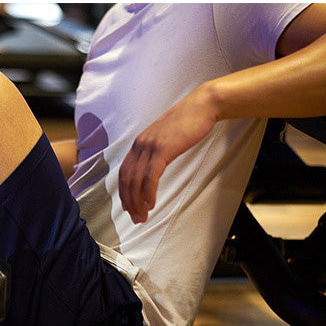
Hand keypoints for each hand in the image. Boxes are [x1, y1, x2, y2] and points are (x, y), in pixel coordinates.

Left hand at [118, 86, 217, 223]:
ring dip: (138, 201)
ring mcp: (150, 146)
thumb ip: (156, 151)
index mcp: (139, 142)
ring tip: (143, 216)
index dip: (124, 192)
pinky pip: (151, 176)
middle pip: (127, 179)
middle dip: (129, 202)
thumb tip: (154, 168)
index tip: (129, 208)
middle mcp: (140, 144)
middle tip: (136, 219)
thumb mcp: (166, 138)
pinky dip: (149, 192)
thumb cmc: (187, 123)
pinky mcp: (162, 149)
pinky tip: (151, 203)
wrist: (201, 106)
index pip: (124, 172)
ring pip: (136, 180)